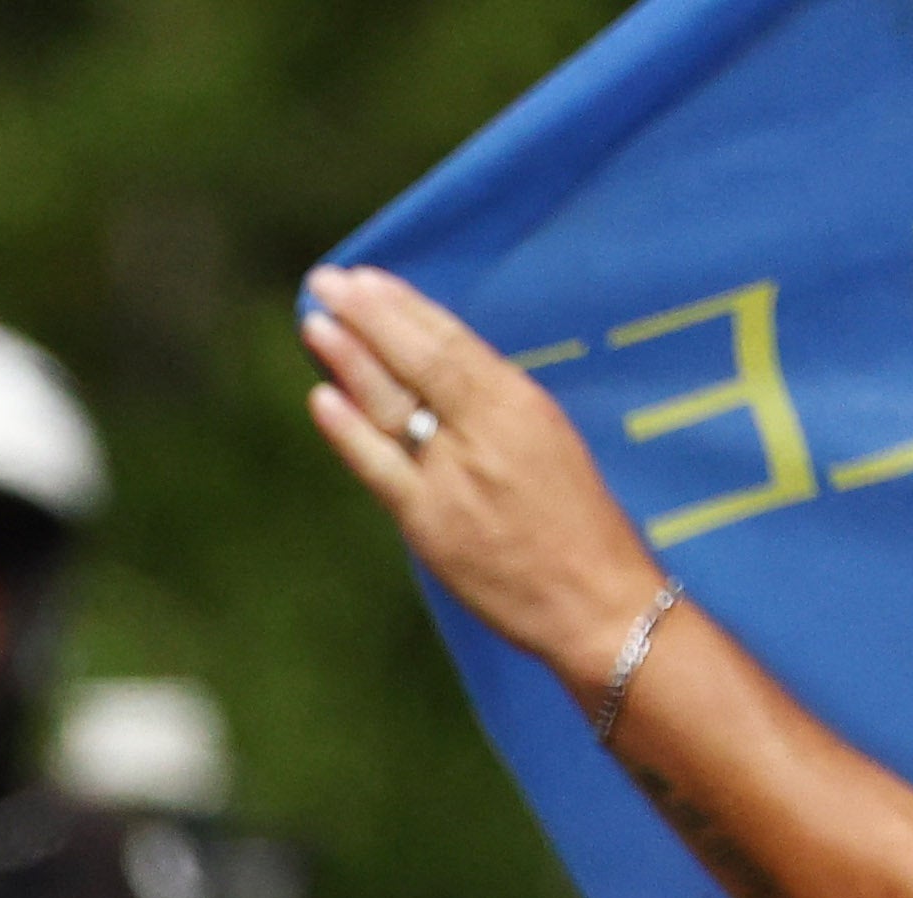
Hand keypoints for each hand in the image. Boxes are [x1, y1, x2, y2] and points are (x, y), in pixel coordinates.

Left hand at [300, 267, 675, 681]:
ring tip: (315, 324)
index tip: (367, 279)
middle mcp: (486, 431)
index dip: (402, 307)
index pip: (449, 341)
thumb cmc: (578, 524)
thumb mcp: (546, 441)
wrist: (597, 603)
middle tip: (326, 284)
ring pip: (392, 405)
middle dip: (366, 318)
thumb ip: (490, 409)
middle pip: (416, 360)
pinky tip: (321, 397)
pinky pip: (380, 469)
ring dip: (348, 361)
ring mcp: (455, 478)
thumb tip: (428, 376)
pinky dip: (347, 431)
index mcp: (522, 403)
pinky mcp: (431, 526)